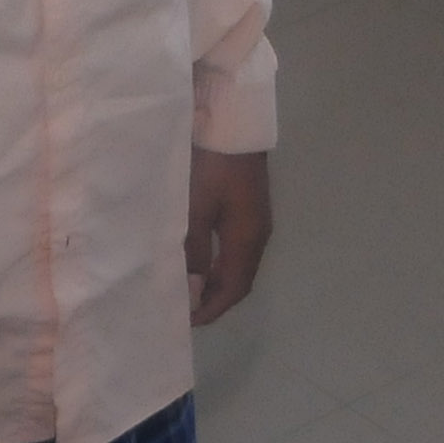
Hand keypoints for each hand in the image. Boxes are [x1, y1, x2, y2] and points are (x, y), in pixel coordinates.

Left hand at [186, 148, 272, 325]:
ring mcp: (256, 219)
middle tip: (185, 308)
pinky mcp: (249, 205)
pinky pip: (236, 246)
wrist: (232, 121)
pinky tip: (201, 256)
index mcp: (247, 238)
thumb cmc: (211, 166)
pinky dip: (219, 261)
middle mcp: (258, 233)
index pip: (234, 288)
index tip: (187, 321)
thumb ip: (194, 252)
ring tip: (188, 286)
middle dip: (214, 298)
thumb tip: (193, 293)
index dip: (212, 308)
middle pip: (239, 278)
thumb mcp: (197, 209)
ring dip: (216, 280)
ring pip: (238, 262)